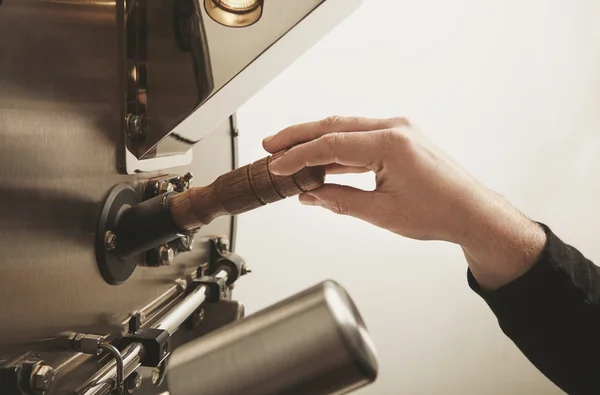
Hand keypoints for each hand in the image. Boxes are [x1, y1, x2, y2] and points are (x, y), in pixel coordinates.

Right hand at [264, 116, 545, 289]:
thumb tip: (311, 195)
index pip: (331, 144)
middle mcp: (395, 128)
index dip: (299, 156)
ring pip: (346, 130)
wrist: (472, 213)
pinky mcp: (400, 140)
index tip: (278, 166)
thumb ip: (341, 201)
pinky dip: (338, 150)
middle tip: (272, 146)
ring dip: (316, 141)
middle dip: (299, 136)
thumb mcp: (382, 212)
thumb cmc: (439, 213)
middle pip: (334, 126)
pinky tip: (320, 161)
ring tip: (288, 151)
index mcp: (391, 143)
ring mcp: (399, 131)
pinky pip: (360, 140)